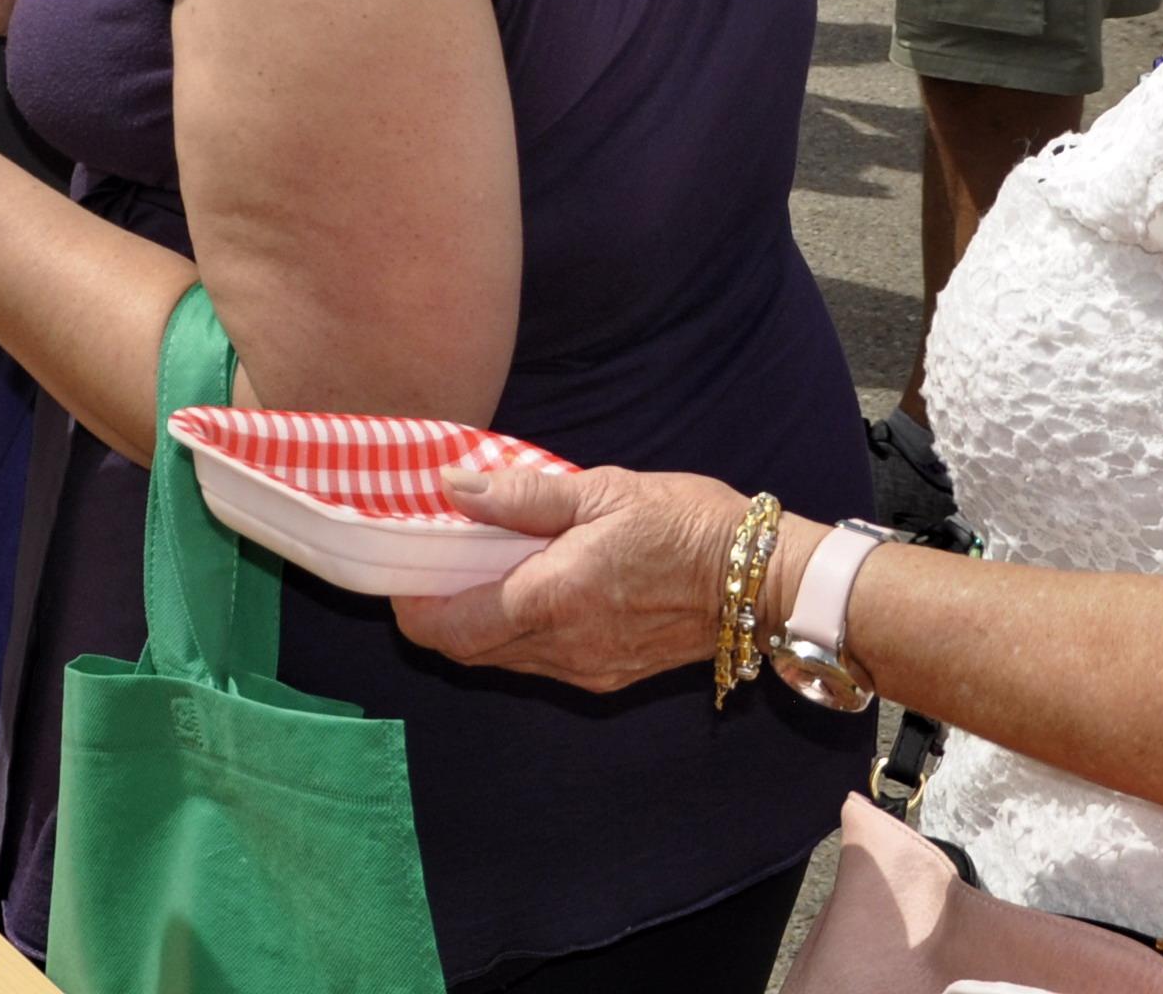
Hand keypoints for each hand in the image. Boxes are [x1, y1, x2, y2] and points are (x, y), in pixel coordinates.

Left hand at [388, 458, 753, 692]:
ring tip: (476, 570)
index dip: (413, 607)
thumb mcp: (601, 490)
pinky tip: (525, 590)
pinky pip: (541, 662)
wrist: (762, 581)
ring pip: (504, 660)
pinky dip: (516, 633)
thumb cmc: (686, 524)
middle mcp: (564, 649)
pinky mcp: (610, 674)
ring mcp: (588, 669)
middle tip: (431, 564)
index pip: (452, 627)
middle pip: (470, 651)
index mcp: (553, 600)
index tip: (399, 571)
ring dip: (478, 625)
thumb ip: (521, 496)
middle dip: (438, 614)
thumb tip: (451, 487)